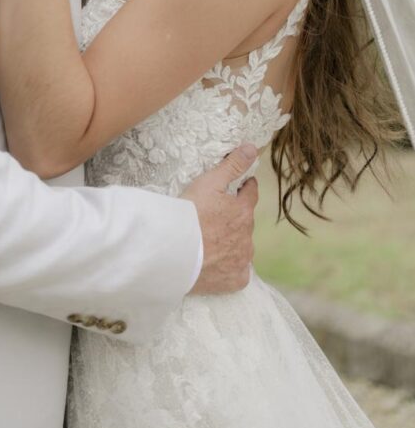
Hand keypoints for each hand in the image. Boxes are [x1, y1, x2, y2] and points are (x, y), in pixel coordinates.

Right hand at [182, 144, 258, 295]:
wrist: (175, 254)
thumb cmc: (190, 215)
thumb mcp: (209, 182)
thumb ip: (232, 165)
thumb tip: (252, 148)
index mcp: (244, 211)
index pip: (251, 193)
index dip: (245, 187)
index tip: (241, 185)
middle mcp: (248, 236)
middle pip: (246, 220)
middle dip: (236, 215)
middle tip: (218, 214)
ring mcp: (242, 260)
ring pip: (243, 246)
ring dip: (233, 241)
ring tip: (214, 239)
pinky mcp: (235, 280)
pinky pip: (239, 271)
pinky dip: (231, 265)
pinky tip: (218, 262)